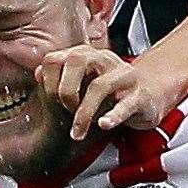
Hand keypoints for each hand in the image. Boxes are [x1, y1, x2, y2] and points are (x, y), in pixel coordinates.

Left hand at [37, 45, 187, 139]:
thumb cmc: (110, 92)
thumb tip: (39, 74)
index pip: (55, 59)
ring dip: (84, 113)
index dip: (48, 82)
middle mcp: (104, 60)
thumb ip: (59, 78)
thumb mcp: (81, 84)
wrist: (148, 96)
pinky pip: (126, 104)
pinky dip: (114, 115)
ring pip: (100, 86)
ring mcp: (124, 76)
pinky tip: (104, 124)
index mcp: (84, 55)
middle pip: (78, 60)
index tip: (50, 103)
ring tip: (78, 132)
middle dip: (65, 91)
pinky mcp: (140, 95)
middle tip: (65, 113)